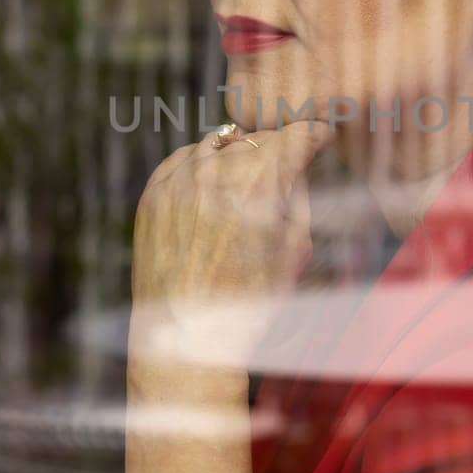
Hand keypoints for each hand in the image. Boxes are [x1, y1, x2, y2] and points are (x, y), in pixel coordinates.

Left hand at [130, 119, 337, 369]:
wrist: (188, 337)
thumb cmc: (250, 300)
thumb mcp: (296, 248)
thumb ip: (300, 194)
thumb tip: (299, 162)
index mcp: (261, 184)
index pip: (296, 135)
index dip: (314, 135)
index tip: (320, 138)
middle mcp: (218, 172)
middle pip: (258, 138)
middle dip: (277, 150)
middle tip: (287, 168)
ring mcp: (180, 180)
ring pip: (220, 144)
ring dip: (238, 155)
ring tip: (247, 182)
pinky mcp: (153, 193)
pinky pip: (184, 159)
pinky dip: (202, 166)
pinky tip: (212, 187)